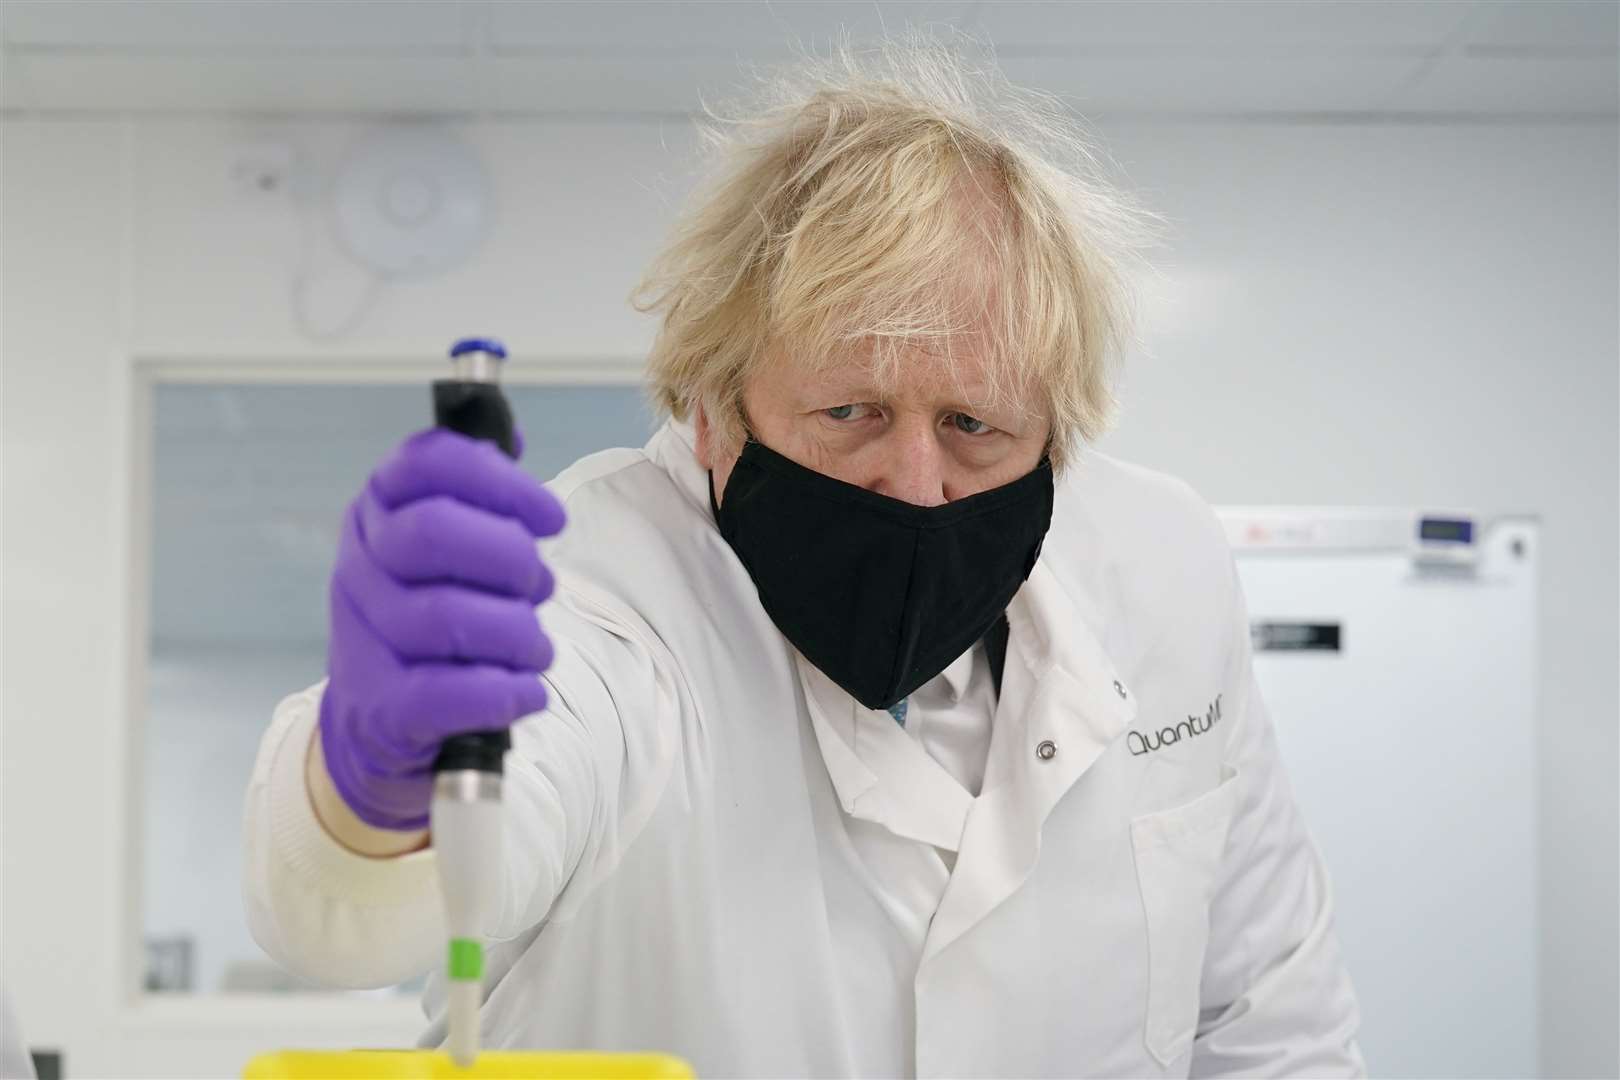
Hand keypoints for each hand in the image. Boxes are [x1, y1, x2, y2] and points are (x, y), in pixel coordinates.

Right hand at [317, 428, 565, 830]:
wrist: (379, 725)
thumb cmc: (428, 621)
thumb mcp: (442, 547)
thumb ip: (477, 493)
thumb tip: (511, 435)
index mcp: (378, 512)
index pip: (427, 462)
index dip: (500, 482)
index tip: (550, 518)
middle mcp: (360, 566)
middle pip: (436, 532)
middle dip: (512, 560)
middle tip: (540, 588)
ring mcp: (364, 637)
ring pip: (448, 617)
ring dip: (520, 634)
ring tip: (534, 648)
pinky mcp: (383, 707)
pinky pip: (450, 692)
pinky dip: (505, 691)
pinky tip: (526, 691)